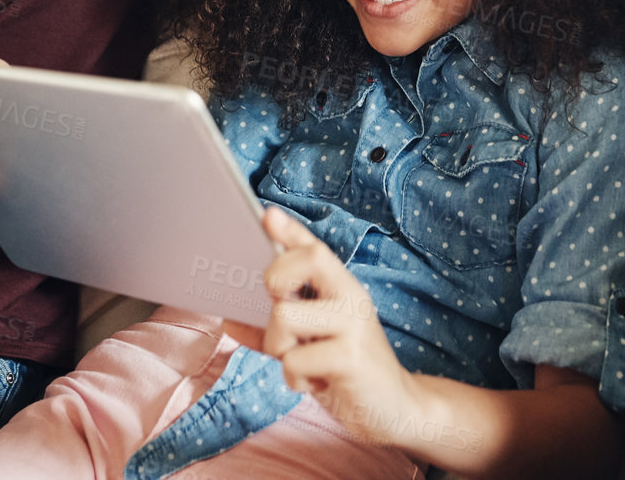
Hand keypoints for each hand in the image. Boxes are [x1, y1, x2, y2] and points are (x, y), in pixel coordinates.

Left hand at [258, 208, 418, 444]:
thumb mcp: (311, 345)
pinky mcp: (350, 358)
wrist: (395, 409)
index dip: (289, 231)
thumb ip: (274, 328)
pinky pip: (293, 361)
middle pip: (305, 259)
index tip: (266, 215)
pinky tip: (318, 385)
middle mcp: (351, 297)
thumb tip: (229, 318)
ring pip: (284, 317)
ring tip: (304, 363)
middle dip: (276, 285)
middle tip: (286, 318)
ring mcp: (353, 325)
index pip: (314, 249)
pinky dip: (295, 380)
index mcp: (342, 289)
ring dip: (280, 349)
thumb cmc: (346, 372)